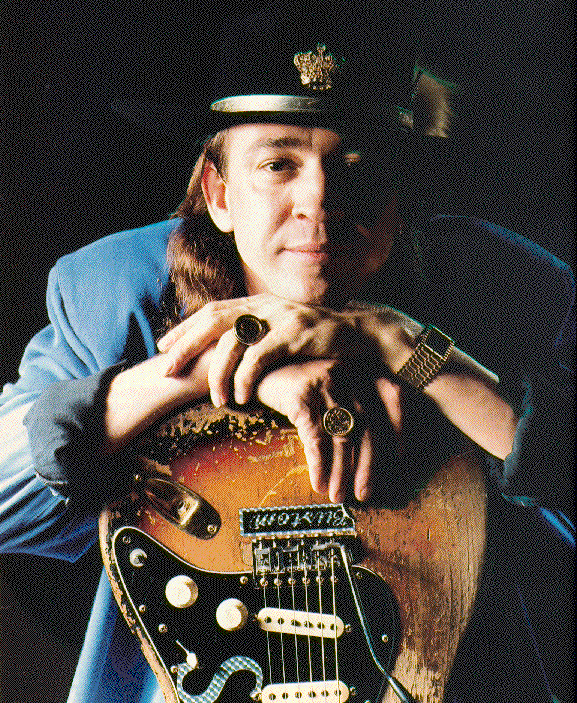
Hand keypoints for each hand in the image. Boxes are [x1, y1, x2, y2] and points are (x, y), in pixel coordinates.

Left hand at [157, 295, 367, 406]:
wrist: (360, 335)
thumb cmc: (317, 341)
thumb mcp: (283, 333)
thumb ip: (257, 337)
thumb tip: (227, 353)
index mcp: (259, 304)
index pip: (213, 311)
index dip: (186, 328)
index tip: (164, 347)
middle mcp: (265, 306)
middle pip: (213, 321)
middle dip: (186, 346)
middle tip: (167, 368)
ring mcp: (280, 317)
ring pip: (233, 342)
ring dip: (218, 372)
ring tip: (215, 398)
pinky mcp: (295, 334)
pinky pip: (259, 357)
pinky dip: (245, 377)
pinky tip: (240, 396)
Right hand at [254, 359, 402, 503]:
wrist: (260, 370)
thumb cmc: (301, 387)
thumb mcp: (333, 390)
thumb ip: (354, 408)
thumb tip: (372, 455)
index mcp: (362, 369)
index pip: (394, 395)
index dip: (400, 426)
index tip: (399, 457)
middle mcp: (348, 372)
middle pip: (368, 424)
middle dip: (368, 465)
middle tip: (363, 494)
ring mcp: (326, 381)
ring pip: (342, 434)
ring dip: (341, 470)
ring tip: (337, 495)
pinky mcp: (301, 392)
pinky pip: (315, 435)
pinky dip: (318, 463)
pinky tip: (318, 481)